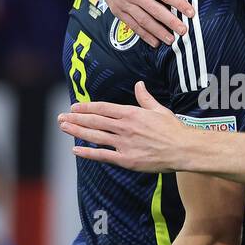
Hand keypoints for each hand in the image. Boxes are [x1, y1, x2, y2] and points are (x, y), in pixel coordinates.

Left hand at [58, 82, 187, 172]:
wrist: (183, 149)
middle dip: (75, 118)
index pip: (103, 108)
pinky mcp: (126, 159)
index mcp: (131, 113)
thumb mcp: (159, 110)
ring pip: (95, 136)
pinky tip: (76, 150)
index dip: (86, 107)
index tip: (74, 107)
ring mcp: (124, 144)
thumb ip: (145, 98)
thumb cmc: (174, 130)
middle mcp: (124, 127)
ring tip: (63, 128)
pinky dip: (88, 152)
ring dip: (77, 131)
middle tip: (61, 117)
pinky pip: (103, 155)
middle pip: (94, 121)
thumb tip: (139, 85)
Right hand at [90, 0, 193, 47]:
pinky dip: (143, 34)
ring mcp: (125, 3)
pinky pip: (132, 24)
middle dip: (171, 22)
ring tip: (171, 40)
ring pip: (144, 21)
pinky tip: (154, 41)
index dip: (180, 4)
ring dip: (158, 32)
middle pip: (156, 11)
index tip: (191, 13)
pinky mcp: (117, 10)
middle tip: (183, 32)